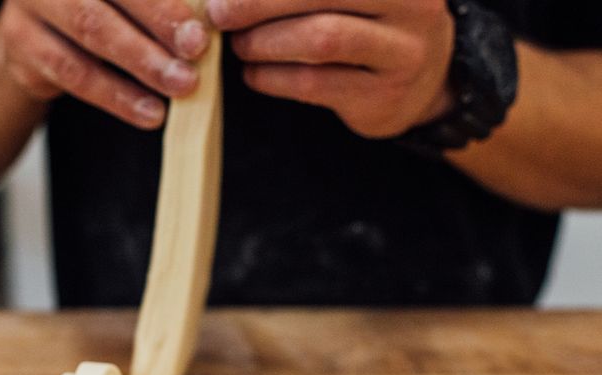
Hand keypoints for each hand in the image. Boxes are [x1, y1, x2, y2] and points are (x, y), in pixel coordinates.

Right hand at [0, 0, 210, 128]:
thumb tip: (211, 12)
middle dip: (157, 27)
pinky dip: (117, 96)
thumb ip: (157, 2)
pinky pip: (73, 74)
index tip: (201, 32)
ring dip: (140, 67)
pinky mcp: (21, 45)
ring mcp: (30, 4)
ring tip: (179, 88)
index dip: (162, 5)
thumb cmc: (100, 4)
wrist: (35, 31)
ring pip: (90, 34)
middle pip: (107, 1)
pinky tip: (149, 111)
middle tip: (195, 57)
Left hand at [208, 0, 455, 136]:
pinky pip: (314, 83)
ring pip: (321, 39)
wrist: (424, 78)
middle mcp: (412, 3)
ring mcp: (403, 52)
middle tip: (219, 12)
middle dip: (259, 2)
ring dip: (264, 42)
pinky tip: (254, 73)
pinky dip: (272, 77)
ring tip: (238, 44)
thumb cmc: (370, 18)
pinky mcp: (382, 96)